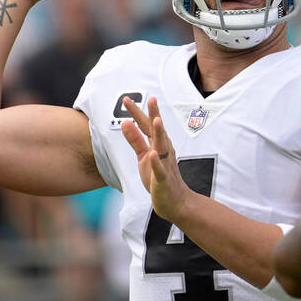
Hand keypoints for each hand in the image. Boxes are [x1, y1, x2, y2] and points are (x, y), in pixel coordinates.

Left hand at [121, 96, 192, 221]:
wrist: (175, 201)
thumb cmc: (159, 178)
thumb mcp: (143, 156)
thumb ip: (135, 140)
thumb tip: (125, 123)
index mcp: (157, 145)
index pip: (147, 125)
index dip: (138, 112)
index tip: (127, 100)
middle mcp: (163, 151)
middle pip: (157, 131)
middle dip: (153, 115)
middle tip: (151, 99)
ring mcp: (165, 164)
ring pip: (162, 147)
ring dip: (159, 134)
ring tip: (156, 120)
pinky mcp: (163, 179)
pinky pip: (160, 170)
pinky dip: (157, 162)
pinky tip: (153, 154)